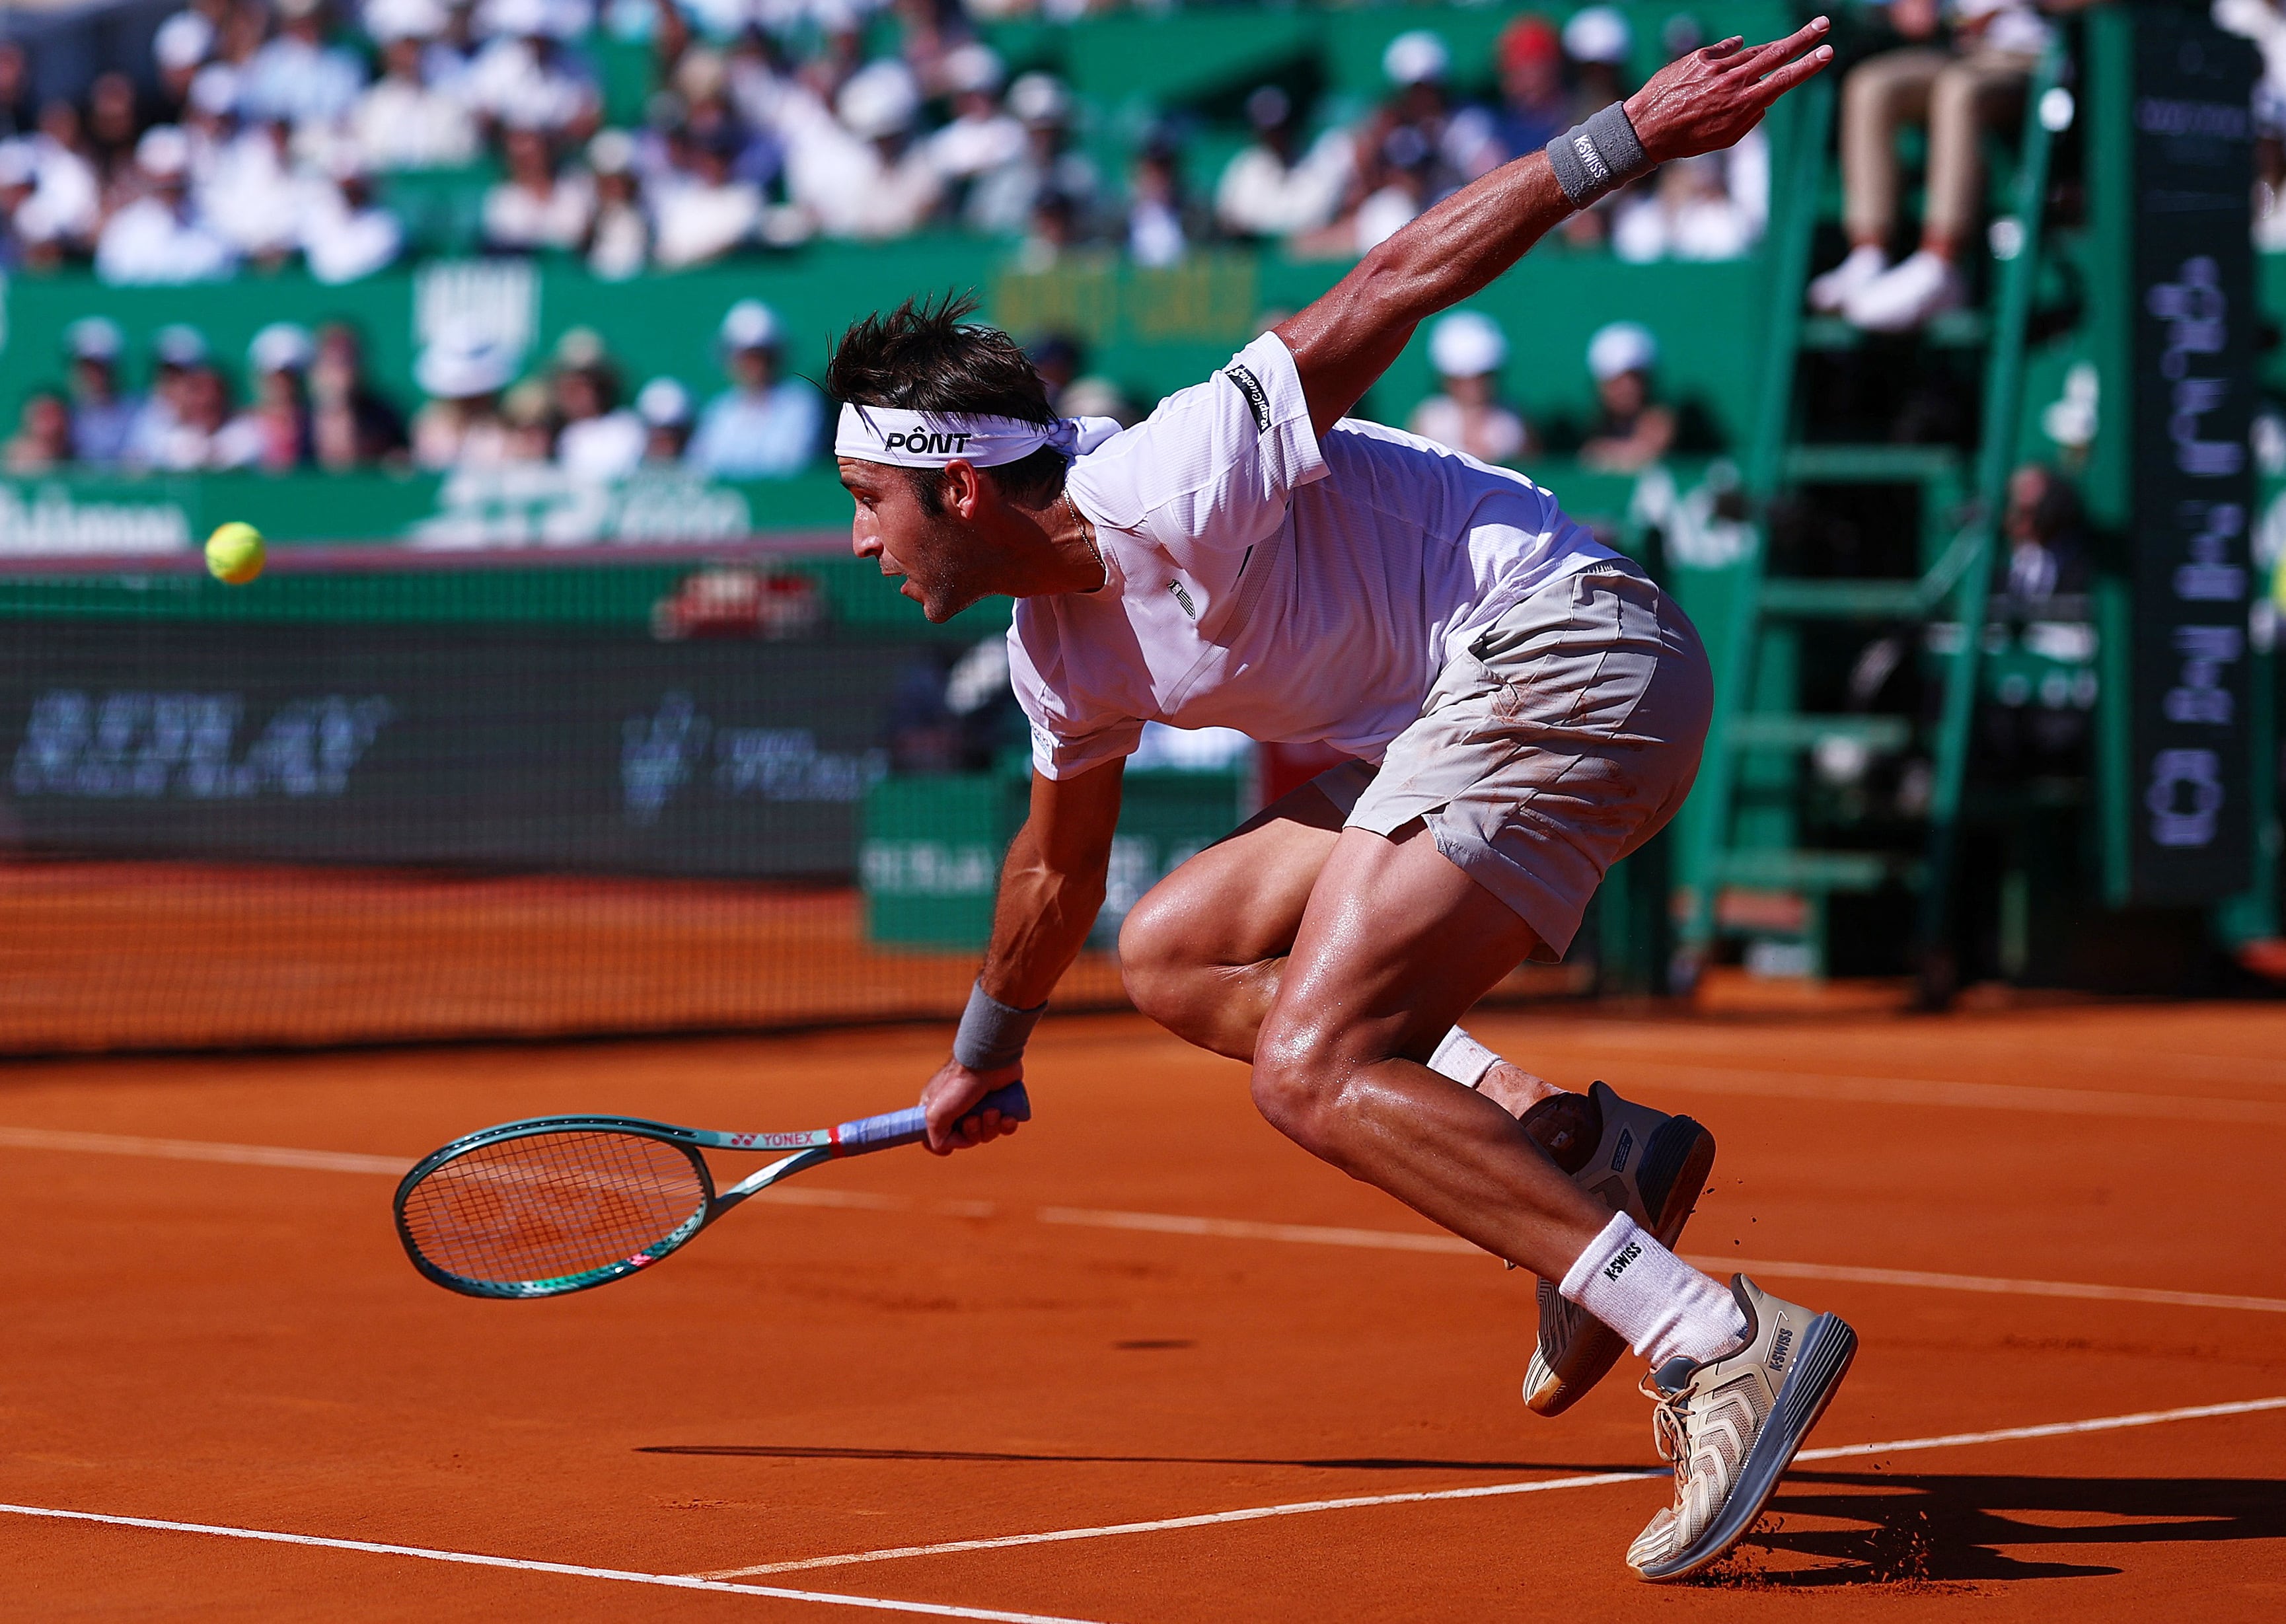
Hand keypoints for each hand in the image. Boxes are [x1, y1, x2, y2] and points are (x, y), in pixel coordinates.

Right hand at [920, 1056, 1023, 1153]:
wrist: (991, 1060)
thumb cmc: (960, 1084)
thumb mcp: (934, 1115)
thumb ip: (935, 1138)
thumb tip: (950, 1147)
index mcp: (939, 1109)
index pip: (937, 1138)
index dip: (946, 1144)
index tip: (951, 1144)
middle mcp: (959, 1108)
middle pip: (967, 1139)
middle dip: (973, 1133)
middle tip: (974, 1118)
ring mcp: (981, 1104)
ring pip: (987, 1134)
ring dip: (990, 1127)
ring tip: (993, 1111)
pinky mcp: (1002, 1102)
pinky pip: (1005, 1126)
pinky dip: (1007, 1125)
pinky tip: (1008, 1117)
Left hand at [1623, 17, 1833, 167]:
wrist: (1647, 129)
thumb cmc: (1688, 139)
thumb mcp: (1725, 138)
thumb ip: (1750, 118)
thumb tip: (1766, 98)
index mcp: (1743, 104)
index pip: (1784, 79)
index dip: (1809, 65)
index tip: (1828, 52)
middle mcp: (1733, 81)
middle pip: (1776, 53)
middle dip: (1803, 38)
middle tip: (1823, 24)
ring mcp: (1716, 66)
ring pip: (1751, 51)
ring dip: (1770, 47)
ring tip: (1785, 44)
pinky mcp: (1698, 57)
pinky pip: (1724, 49)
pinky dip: (1734, 49)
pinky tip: (1740, 46)